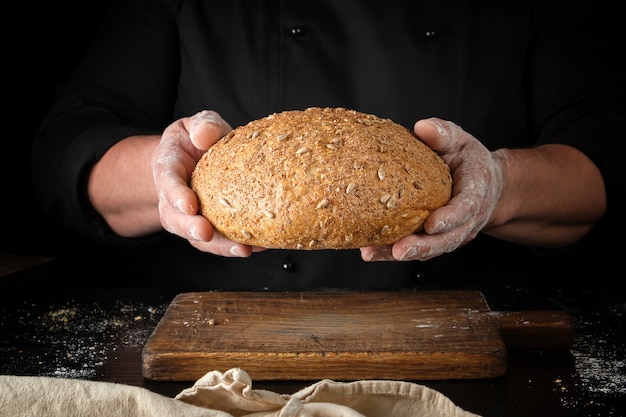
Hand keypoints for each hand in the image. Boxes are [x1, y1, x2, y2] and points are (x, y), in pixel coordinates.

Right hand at [151, 110, 262, 256]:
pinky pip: (218, 242)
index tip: (189, 205)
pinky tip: (259, 246)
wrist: (195, 157)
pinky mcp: (210, 227)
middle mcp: (174, 199)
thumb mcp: (196, 125)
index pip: (168, 183)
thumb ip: (202, 126)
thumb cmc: (196, 139)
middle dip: (190, 229)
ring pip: (197, 238)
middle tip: (206, 233)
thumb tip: (206, 137)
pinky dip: (235, 246)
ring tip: (242, 249)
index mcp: (168, 169)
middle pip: (176, 219)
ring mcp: (190, 217)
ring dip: (218, 246)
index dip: (176, 195)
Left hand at [360, 117, 503, 260]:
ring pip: (430, 249)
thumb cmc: (469, 161)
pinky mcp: (435, 240)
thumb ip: (445, 134)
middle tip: (399, 251)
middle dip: (422, 247)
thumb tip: (423, 127)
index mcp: (475, 194)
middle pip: (446, 239)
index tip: (431, 224)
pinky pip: (416, 249)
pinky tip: (370, 251)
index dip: (449, 218)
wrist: (485, 185)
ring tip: (374, 253)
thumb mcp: (461, 141)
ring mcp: (451, 233)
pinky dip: (392, 253)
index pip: (465, 209)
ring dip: (402, 253)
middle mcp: (466, 220)